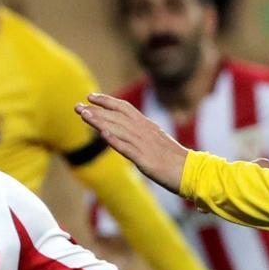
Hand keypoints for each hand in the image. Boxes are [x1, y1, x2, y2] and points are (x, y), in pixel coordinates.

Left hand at [75, 94, 189, 192]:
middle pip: (117, 116)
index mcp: (148, 126)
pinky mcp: (146, 159)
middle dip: (96, 110)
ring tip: (84, 115)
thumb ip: (143, 137)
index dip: (107, 101)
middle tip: (77, 106)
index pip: (124, 108)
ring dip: (100, 121)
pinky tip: (103, 134)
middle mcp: (145, 131)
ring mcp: (145, 145)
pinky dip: (115, 140)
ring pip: (119, 128)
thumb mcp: (157, 143)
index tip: (91, 97)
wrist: (191, 172)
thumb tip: (129, 134)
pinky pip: (128, 148)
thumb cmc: (175, 161)